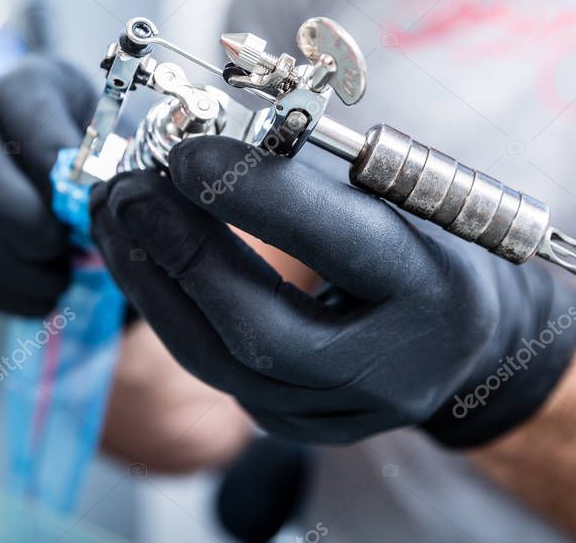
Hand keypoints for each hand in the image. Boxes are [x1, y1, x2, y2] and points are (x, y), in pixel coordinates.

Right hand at [0, 56, 95, 315]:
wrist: (71, 181)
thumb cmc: (101, 160)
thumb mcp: (115, 145)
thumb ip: (109, 165)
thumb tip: (97, 207)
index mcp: (24, 86)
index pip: (23, 109)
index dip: (51, 160)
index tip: (83, 201)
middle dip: (15, 212)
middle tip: (60, 245)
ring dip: (6, 259)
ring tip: (58, 281)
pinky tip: (39, 299)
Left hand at [90, 137, 575, 445]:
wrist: (459, 338)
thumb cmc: (425, 244)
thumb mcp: (400, 195)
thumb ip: (316, 176)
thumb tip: (210, 148)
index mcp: (437, 292)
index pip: (340, 245)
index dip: (257, 198)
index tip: (187, 153)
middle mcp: (392, 370)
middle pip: (264, 330)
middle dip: (182, 254)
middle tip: (128, 191)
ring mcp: (341, 414)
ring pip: (223, 364)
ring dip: (154, 285)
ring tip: (115, 218)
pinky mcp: (298, 426)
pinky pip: (218, 374)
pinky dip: (170, 312)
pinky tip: (140, 261)